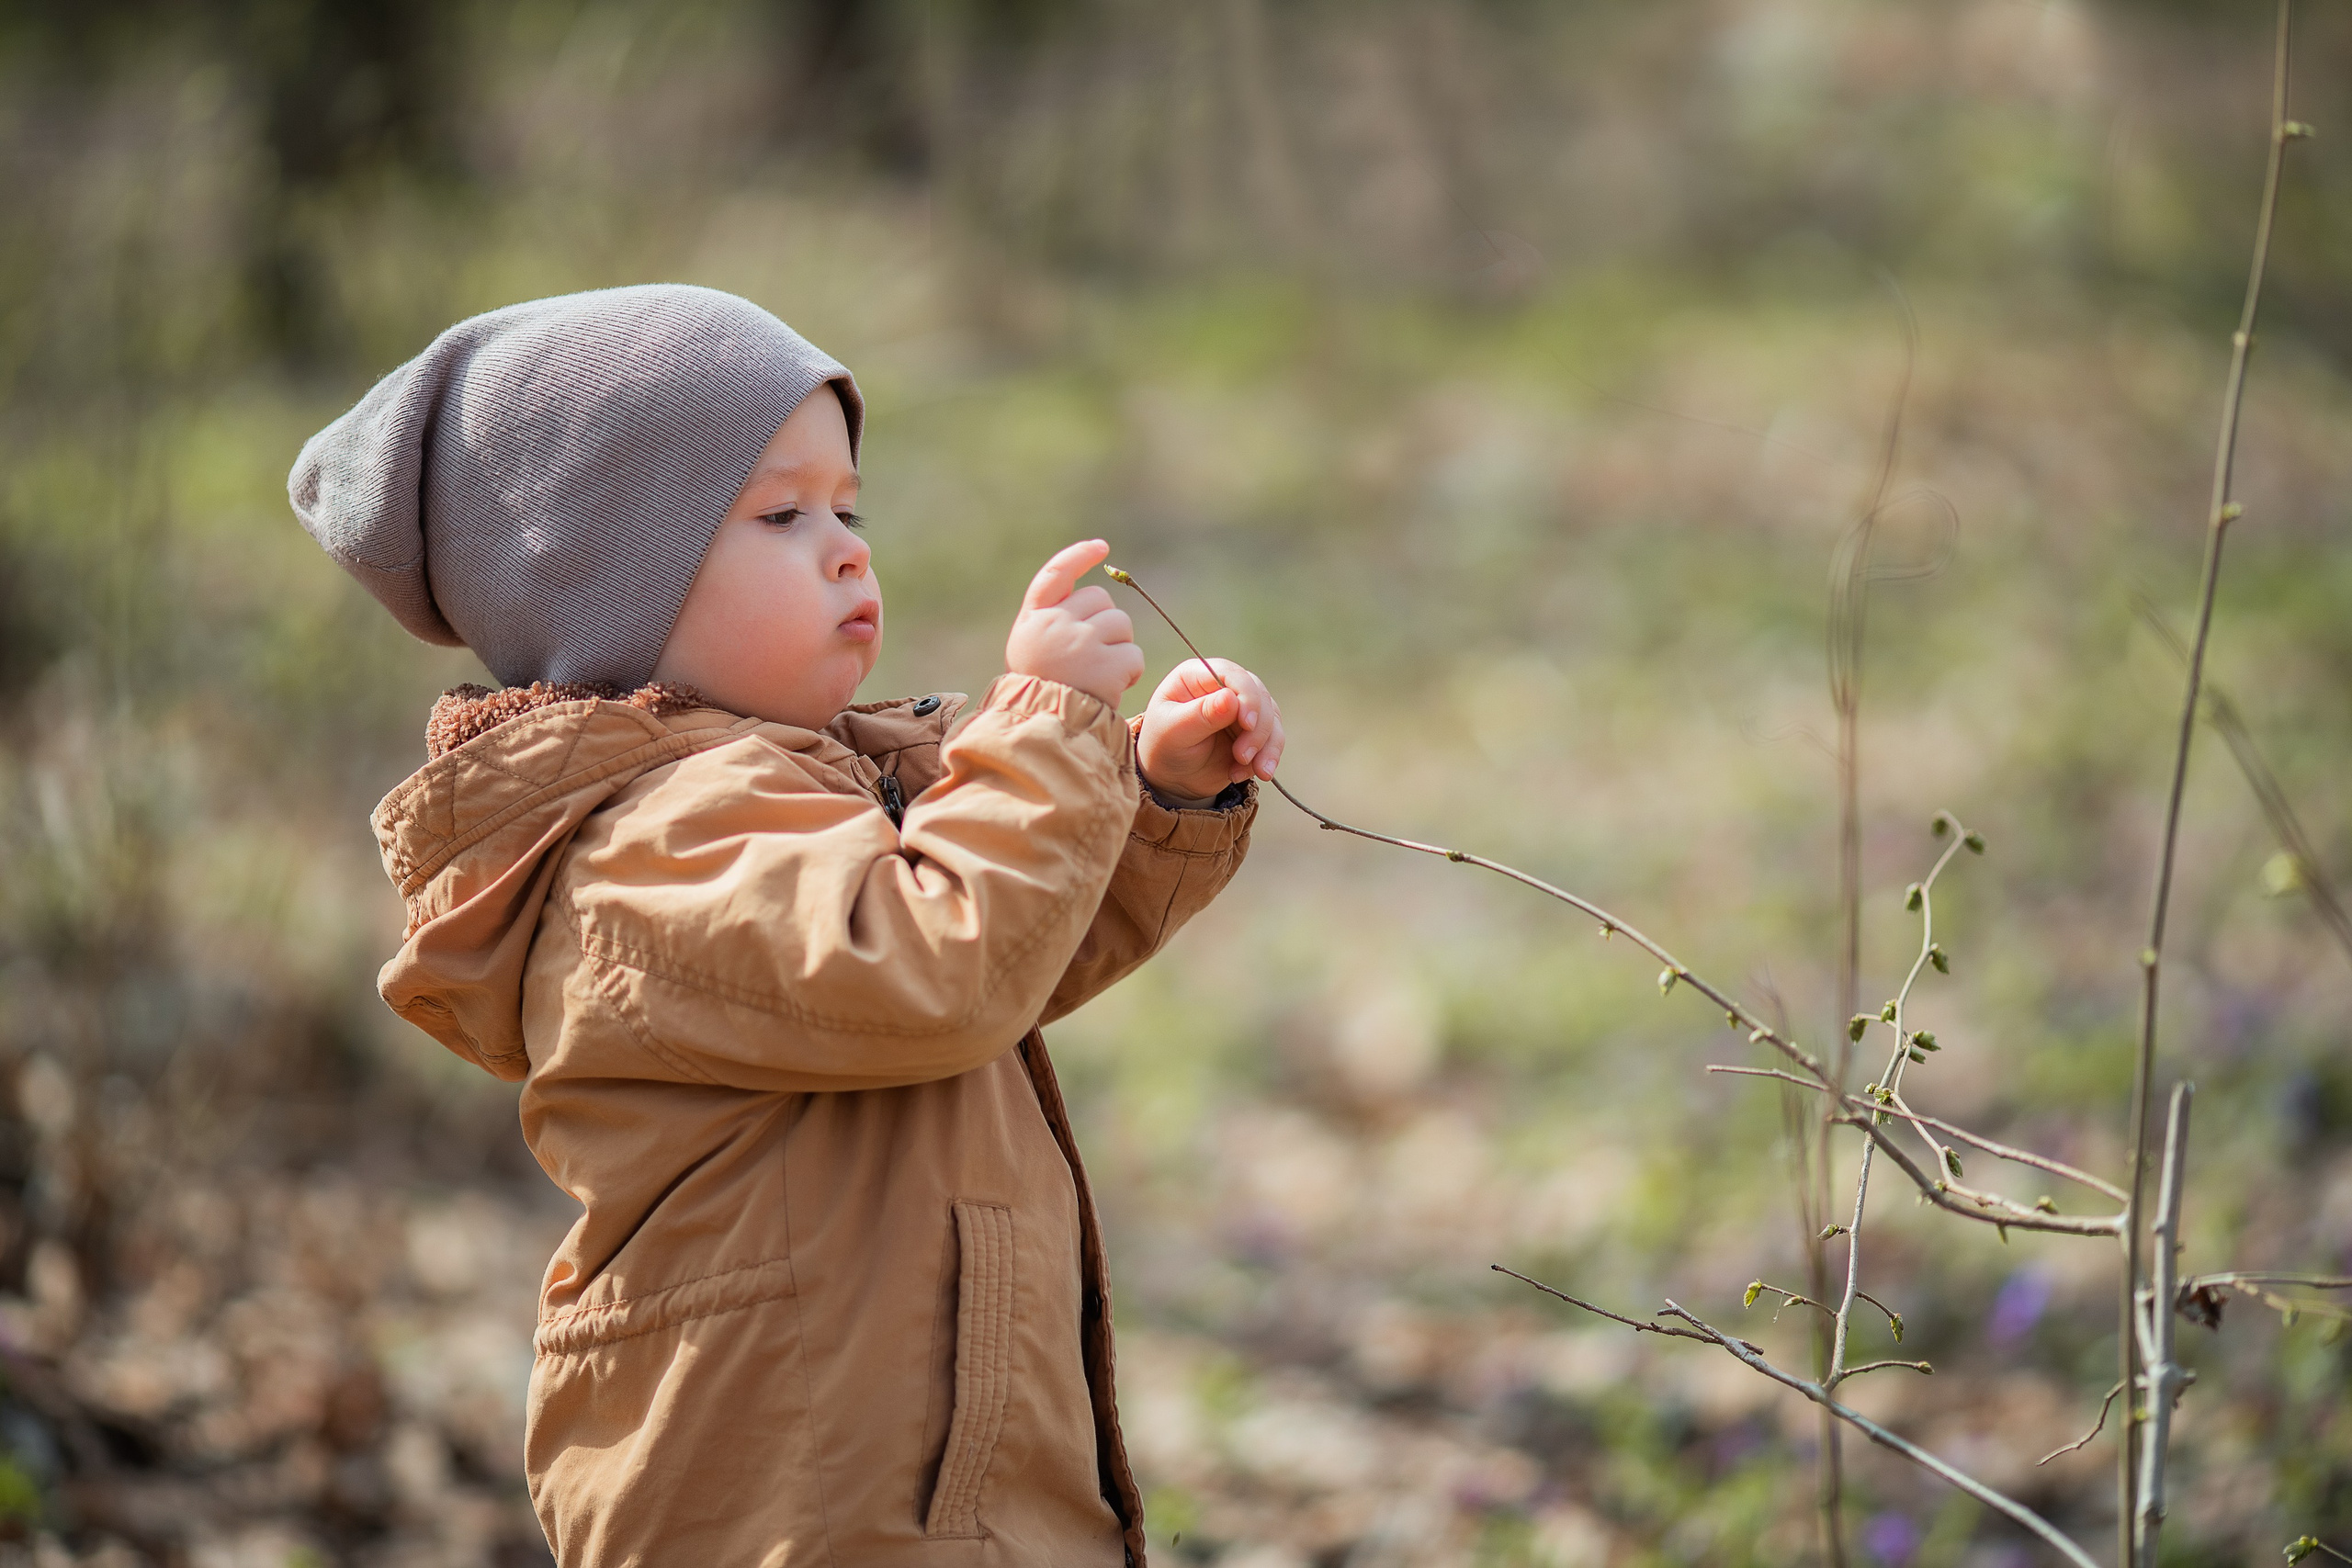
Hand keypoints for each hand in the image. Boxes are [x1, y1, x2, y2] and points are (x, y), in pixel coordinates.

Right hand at [1005, 540, 1145, 705]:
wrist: (1044, 732)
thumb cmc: (1041, 694)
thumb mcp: (1032, 652)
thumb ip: (1054, 622)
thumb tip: (1096, 596)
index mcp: (1033, 620)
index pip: (1055, 574)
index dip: (1078, 556)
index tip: (1101, 547)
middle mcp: (1055, 624)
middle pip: (1100, 600)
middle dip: (1106, 623)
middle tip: (1092, 657)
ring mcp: (1081, 643)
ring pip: (1121, 625)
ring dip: (1119, 648)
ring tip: (1098, 676)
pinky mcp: (1106, 665)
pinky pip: (1134, 655)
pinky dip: (1130, 672)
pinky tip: (1111, 687)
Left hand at [1136, 656, 1283, 801]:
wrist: (1172, 777)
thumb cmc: (1164, 747)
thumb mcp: (1174, 732)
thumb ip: (1200, 715)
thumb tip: (1231, 698)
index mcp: (1199, 676)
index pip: (1233, 675)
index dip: (1247, 696)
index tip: (1247, 724)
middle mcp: (1225, 686)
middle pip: (1259, 696)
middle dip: (1257, 730)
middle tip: (1242, 756)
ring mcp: (1243, 708)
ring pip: (1272, 718)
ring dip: (1266, 747)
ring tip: (1246, 771)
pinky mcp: (1255, 730)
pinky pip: (1274, 739)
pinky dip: (1266, 758)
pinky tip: (1247, 773)